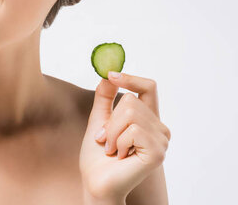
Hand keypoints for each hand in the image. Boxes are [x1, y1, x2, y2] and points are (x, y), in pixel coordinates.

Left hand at [79, 72, 170, 201]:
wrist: (96, 182)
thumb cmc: (98, 156)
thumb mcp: (99, 120)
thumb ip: (105, 98)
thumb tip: (108, 75)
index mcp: (147, 119)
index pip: (148, 88)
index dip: (132, 78)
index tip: (112, 75)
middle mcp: (159, 128)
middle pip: (132, 100)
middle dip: (110, 120)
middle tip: (106, 140)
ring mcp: (161, 140)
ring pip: (131, 113)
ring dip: (112, 133)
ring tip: (113, 149)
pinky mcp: (158, 152)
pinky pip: (133, 130)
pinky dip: (119, 142)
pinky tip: (121, 156)